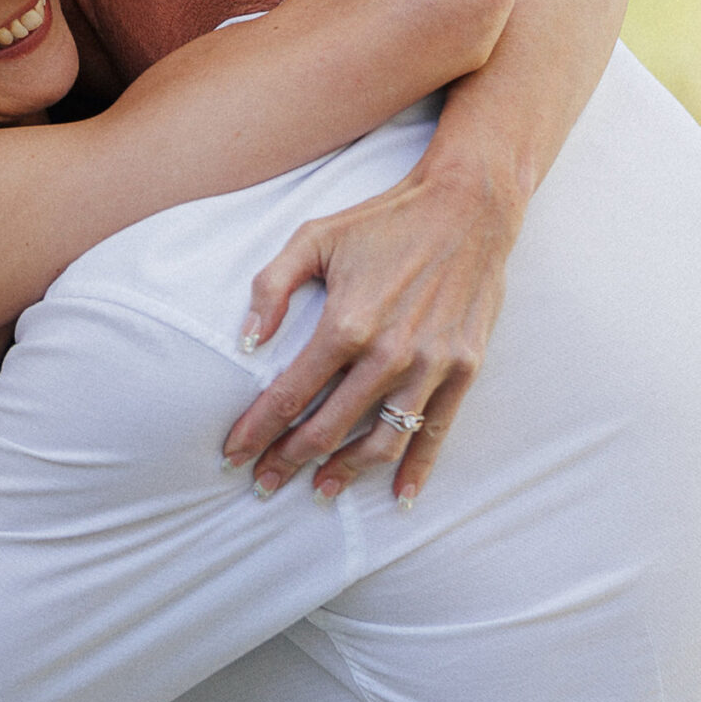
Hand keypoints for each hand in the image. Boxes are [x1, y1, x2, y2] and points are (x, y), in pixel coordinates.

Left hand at [221, 154, 525, 506]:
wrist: (467, 205)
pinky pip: (437, 431)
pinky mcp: (464, 368)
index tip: (233, 455)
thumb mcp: (315, 237)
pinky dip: (418, 469)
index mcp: (346, 322)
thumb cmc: (384, 219)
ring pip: (382, 441)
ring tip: (319, 490)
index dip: (256, 430)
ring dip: (345, 472)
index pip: (289, 395)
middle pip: (329, 427)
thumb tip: (247, 341)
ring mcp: (430, 365)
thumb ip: (272, 287)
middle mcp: (389, 353)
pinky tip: (400, 496)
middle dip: (289, 460)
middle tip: (264, 483)